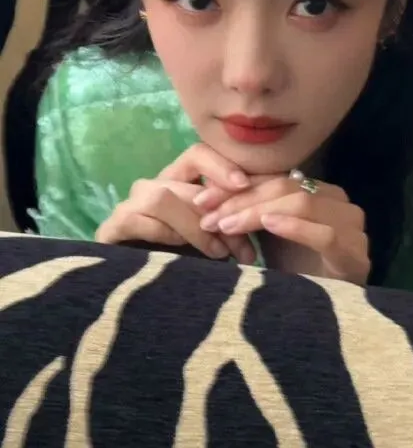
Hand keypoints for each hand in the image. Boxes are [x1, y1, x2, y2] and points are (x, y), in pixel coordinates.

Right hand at [96, 143, 255, 262]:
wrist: (136, 297)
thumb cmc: (187, 262)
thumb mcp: (216, 239)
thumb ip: (233, 223)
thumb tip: (264, 217)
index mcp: (178, 181)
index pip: (198, 154)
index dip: (220, 165)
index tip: (243, 185)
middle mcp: (152, 186)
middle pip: (187, 184)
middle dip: (219, 214)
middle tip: (245, 246)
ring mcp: (129, 205)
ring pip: (163, 197)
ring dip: (195, 226)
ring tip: (219, 253)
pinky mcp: (110, 228)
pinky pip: (136, 218)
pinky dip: (164, 233)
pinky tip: (181, 252)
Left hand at [198, 174, 369, 284]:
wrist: (321, 319)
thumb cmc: (294, 273)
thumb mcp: (269, 236)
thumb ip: (253, 210)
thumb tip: (209, 191)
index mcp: (322, 192)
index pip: (277, 178)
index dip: (239, 185)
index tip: (203, 199)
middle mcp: (341, 203)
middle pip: (287, 187)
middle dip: (243, 200)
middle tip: (209, 215)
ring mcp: (353, 228)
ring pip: (302, 203)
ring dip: (258, 212)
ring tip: (227, 225)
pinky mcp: (354, 255)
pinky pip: (324, 234)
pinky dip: (294, 226)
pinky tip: (268, 224)